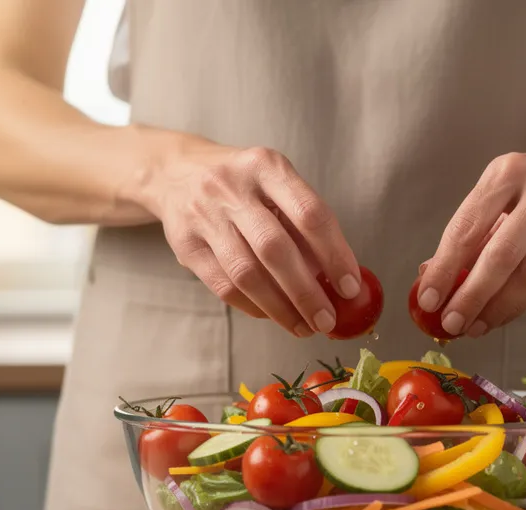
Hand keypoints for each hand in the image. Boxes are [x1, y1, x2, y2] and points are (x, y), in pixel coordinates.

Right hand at [142, 138, 362, 336]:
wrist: (175, 172)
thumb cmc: (243, 184)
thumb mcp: (275, 183)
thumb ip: (304, 224)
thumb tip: (340, 279)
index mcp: (266, 166)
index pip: (310, 214)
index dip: (335, 255)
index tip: (350, 288)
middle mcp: (232, 187)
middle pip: (276, 249)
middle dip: (307, 293)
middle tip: (328, 320)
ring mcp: (204, 216)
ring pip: (247, 274)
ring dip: (281, 308)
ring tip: (304, 327)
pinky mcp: (185, 245)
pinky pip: (224, 286)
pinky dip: (253, 306)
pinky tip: (273, 316)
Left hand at [416, 151, 525, 337]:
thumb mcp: (499, 194)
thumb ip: (468, 233)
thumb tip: (429, 277)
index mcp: (508, 171)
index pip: (469, 226)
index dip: (445, 267)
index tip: (428, 298)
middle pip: (502, 254)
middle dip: (472, 295)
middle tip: (451, 322)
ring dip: (497, 308)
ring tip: (473, 327)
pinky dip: (520, 305)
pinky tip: (500, 316)